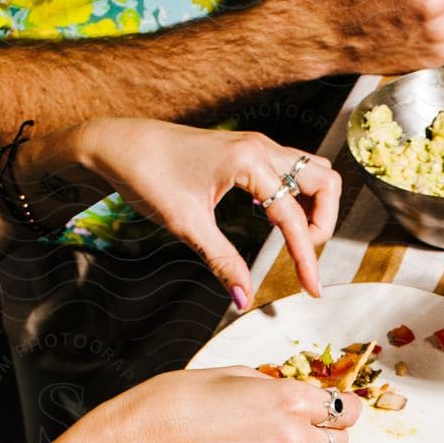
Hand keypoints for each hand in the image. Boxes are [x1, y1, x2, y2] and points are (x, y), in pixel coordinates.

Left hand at [70, 121, 340, 304]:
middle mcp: (260, 148)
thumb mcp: (186, 225)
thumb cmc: (147, 175)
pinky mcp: (248, 151)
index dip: (307, 258)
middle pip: (324, 181)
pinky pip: (292, 171)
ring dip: (315, 207)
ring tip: (294, 239)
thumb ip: (222, 261)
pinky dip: (297, 197)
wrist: (118, 144)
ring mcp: (256, 146)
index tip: (312, 290)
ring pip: (314, 172)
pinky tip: (273, 218)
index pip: (294, 216)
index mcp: (248, 161)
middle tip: (302, 254)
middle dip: (323, 223)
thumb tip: (243, 298)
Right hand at [116, 365, 362, 442]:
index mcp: (290, 400)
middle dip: (332, 434)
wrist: (149, 439)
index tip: (335, 406)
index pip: (345, 408)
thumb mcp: (236, 375)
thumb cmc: (182, 399)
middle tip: (313, 426)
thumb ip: (274, 387)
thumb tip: (289, 395)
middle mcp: (292, 437)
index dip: (342, 407)